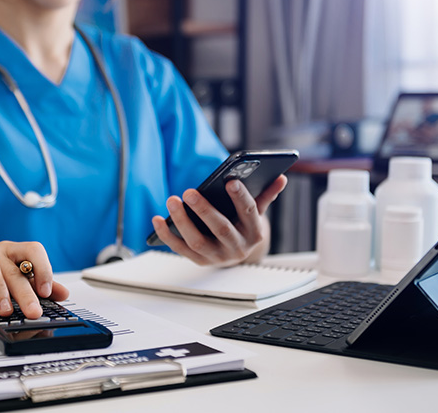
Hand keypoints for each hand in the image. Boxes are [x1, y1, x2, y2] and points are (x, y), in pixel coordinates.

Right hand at [0, 240, 68, 324]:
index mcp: (10, 251)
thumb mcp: (10, 283)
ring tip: (4, 311)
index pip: (33, 250)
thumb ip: (35, 286)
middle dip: (24, 292)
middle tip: (33, 312)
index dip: (43, 268)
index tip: (47, 292)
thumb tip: (63, 293)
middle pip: (12, 267)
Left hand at [151, 175, 287, 266]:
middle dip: (204, 210)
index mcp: (254, 232)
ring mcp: (217, 257)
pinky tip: (156, 218)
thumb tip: (281, 177)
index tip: (230, 181)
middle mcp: (237, 247)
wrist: (236, 251)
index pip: (249, 213)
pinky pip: (180, 249)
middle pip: (220, 229)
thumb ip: (265, 195)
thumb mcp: (255, 212)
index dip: (241, 197)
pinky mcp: (200, 261)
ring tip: (172, 200)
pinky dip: (167, 235)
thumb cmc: (243, 225)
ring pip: (198, 241)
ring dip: (182, 221)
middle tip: (189, 192)